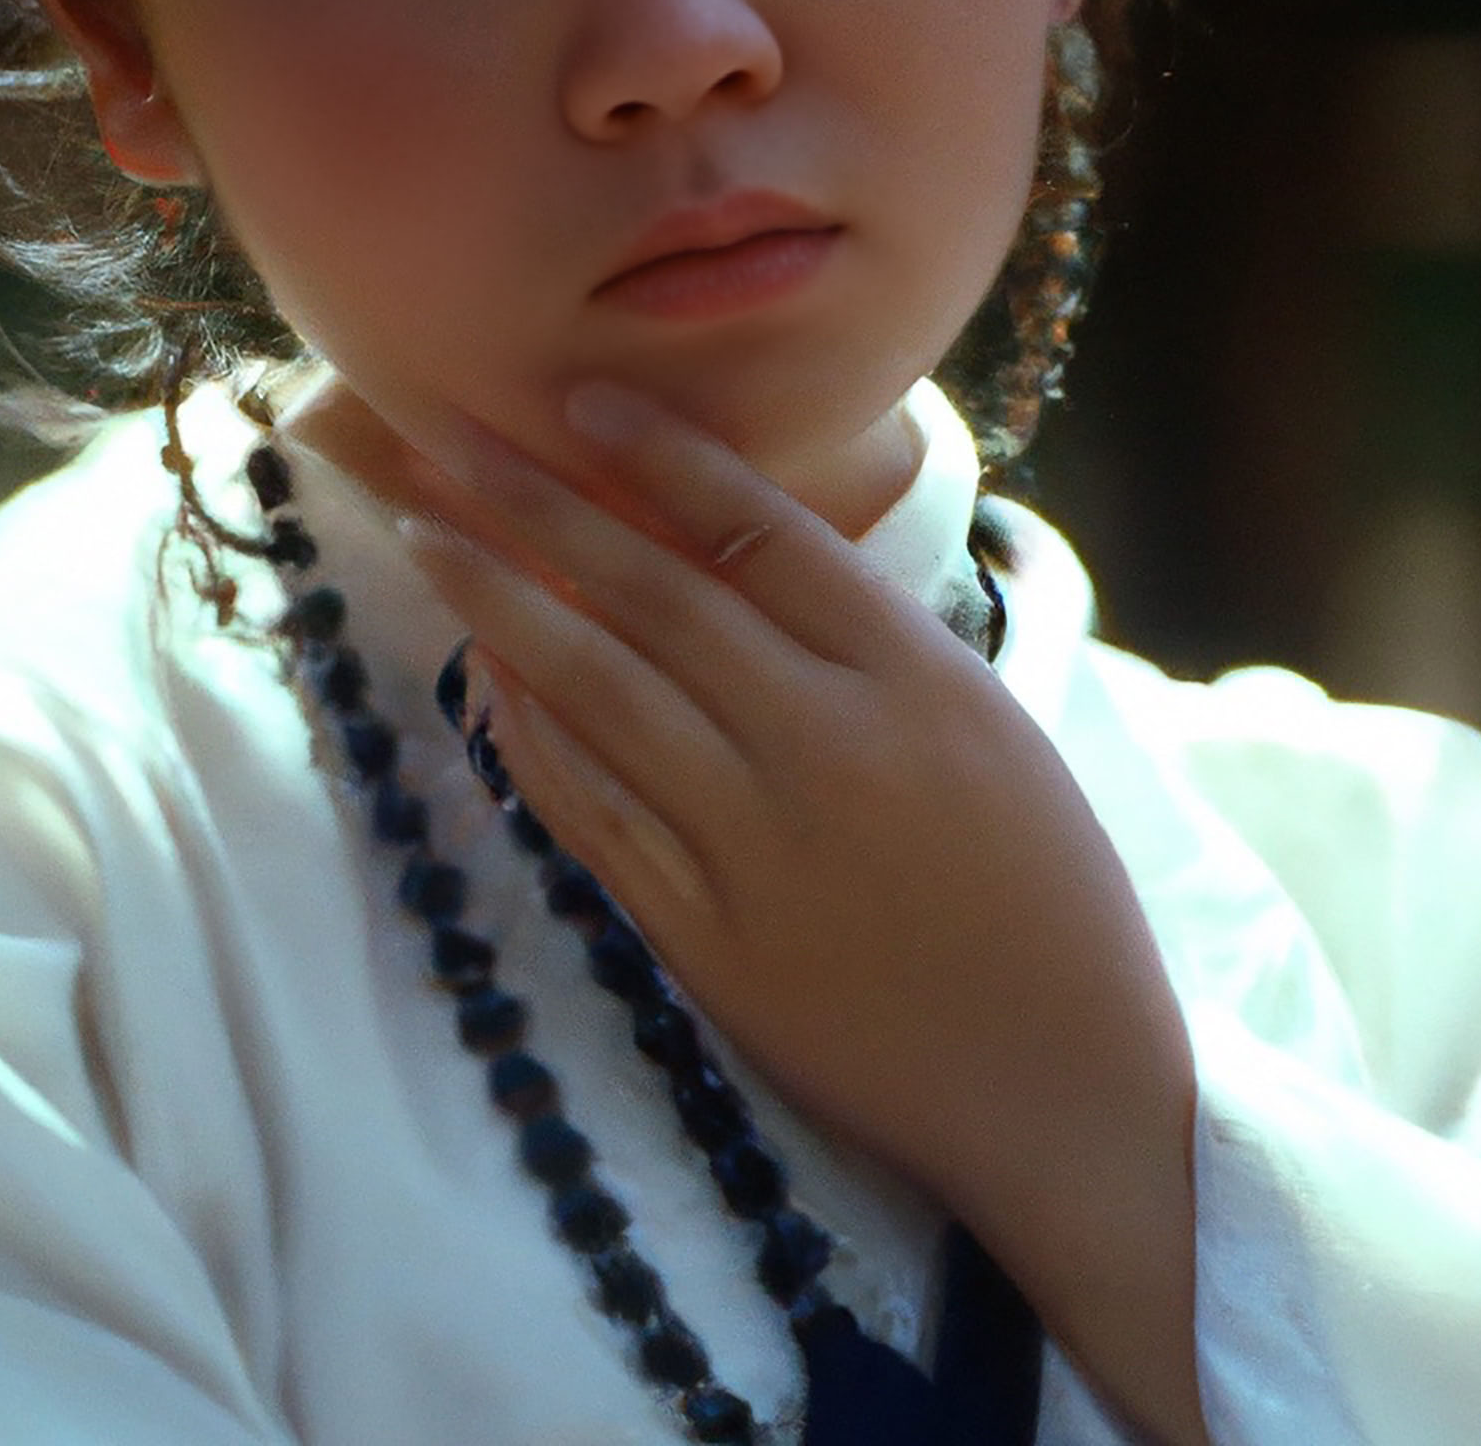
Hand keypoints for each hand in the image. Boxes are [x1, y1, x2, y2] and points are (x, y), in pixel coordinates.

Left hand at [392, 382, 1207, 1445]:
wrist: (1055, 1080)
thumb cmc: (1047, 889)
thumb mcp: (986, 725)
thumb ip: (866, 641)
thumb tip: (733, 556)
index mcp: (912, 676)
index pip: (759, 531)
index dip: (659, 456)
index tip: (580, 401)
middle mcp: (821, 741)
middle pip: (652, 593)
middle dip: (536, 505)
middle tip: (443, 434)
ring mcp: (751, 841)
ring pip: (598, 692)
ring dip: (500, 604)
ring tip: (425, 533)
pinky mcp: (701, 932)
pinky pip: (591, 812)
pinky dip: (530, 738)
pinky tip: (485, 681)